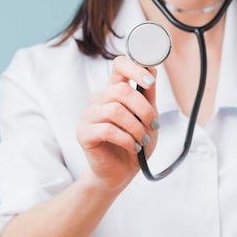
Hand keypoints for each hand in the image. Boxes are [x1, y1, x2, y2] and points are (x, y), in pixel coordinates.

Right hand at [76, 55, 159, 189]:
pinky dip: (126, 139)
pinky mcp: (84, 133)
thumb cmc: (136, 142)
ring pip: (116, 110)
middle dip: (143, 109)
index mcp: (114, 90)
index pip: (119, 65)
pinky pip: (107, 130)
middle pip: (121, 90)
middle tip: (153, 125)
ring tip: (142, 140)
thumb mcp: (148, 117)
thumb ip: (148, 95)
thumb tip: (152, 70)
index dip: (136, 68)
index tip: (151, 81)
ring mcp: (89, 115)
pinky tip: (133, 147)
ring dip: (136, 127)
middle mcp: (99, 99)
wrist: (122, 172)